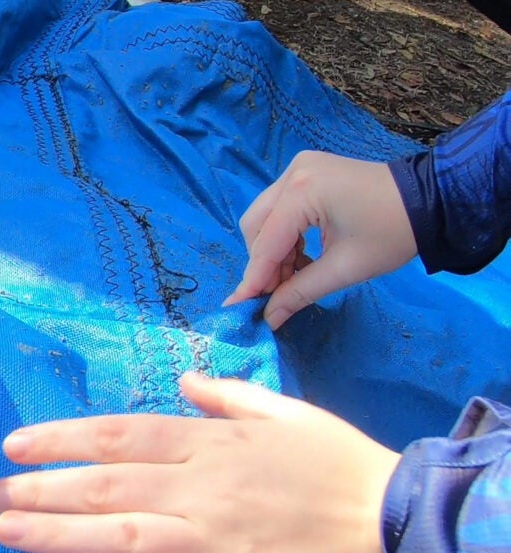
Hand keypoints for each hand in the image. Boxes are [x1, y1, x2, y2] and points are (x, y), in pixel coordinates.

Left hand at [0, 372, 400, 552]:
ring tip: (7, 528)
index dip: (62, 439)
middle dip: (42, 488)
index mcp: (212, 442)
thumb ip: (227, 397)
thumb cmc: (339, 464)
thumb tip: (184, 382)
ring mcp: (211, 534)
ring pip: (120, 533)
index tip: (15, 443)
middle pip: (106, 486)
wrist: (393, 520)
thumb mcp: (285, 415)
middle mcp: (202, 486)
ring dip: (57, 532)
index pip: (120, 436)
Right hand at [223, 150, 416, 329]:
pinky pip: (281, 207)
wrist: (432, 200)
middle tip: (277, 293)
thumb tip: (268, 318)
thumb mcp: (346, 268)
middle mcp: (294, 173)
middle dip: (264, 262)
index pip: (266, 243)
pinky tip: (303, 255)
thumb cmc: (393, 234)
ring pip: (266, 217)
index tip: (239, 308)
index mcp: (303, 191)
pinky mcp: (309, 171)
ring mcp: (300, 168)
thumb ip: (300, 292)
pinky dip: (286, 234)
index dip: (254, 279)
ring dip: (274, 250)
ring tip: (295, 275)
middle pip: (256, 226)